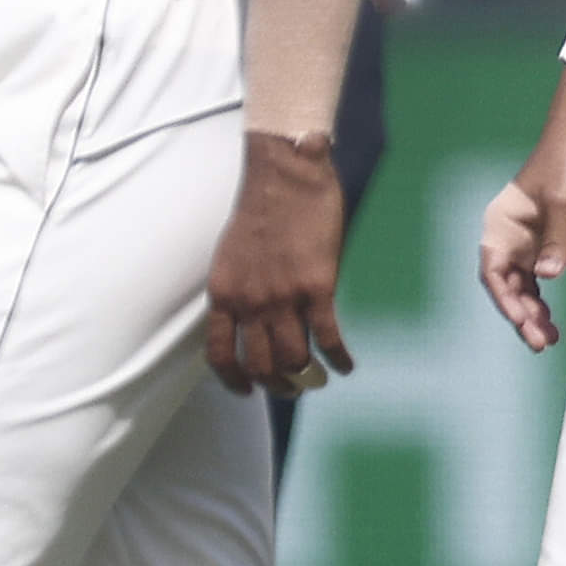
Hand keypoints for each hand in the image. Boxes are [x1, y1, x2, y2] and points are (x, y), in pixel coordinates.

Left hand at [204, 134, 353, 394]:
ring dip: (307, 377)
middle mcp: (249, 302)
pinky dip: (338, 358)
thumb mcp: (231, 254)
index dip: (234, 381)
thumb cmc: (262, 205)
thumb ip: (240, 287)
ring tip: (318, 378)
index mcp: (224, 293)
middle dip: (278, 384)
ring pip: (294, 359)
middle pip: (261, 364)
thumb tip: (253, 317)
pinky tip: (345, 365)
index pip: (220, 354)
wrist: (286, 174)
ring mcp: (283, 297)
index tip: (247, 390)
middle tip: (292, 387)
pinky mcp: (318, 287)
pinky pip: (328, 338)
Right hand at [478, 136, 565, 353]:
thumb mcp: (562, 202)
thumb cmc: (565, 165)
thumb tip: (548, 277)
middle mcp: (505, 236)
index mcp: (500, 226)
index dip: (505, 300)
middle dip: (521, 315)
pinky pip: (536, 277)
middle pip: (507, 285)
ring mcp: (522, 240)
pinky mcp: (540, 240)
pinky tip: (551, 318)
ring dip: (532, 311)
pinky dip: (542, 297)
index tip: (521, 322)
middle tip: (541, 342)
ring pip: (522, 285)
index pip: (494, 272)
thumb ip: (556, 239)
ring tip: (549, 338)